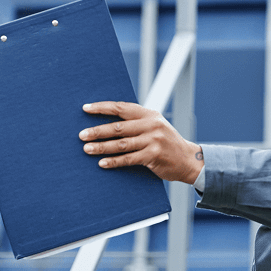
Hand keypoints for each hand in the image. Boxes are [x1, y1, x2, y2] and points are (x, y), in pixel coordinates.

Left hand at [79, 101, 202, 183]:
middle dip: (97, 131)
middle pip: (118, 127)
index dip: (102, 107)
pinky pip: (128, 159)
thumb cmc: (167, 143)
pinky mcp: (153, 156)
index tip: (85, 109)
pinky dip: (114, 161)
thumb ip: (137, 123)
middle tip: (82, 135)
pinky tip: (102, 163)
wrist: (188, 160)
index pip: (122, 108)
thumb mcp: (155, 127)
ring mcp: (153, 141)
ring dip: (102, 147)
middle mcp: (152, 125)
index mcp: (150, 114)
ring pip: (121, 144)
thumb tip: (108, 123)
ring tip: (87, 149)